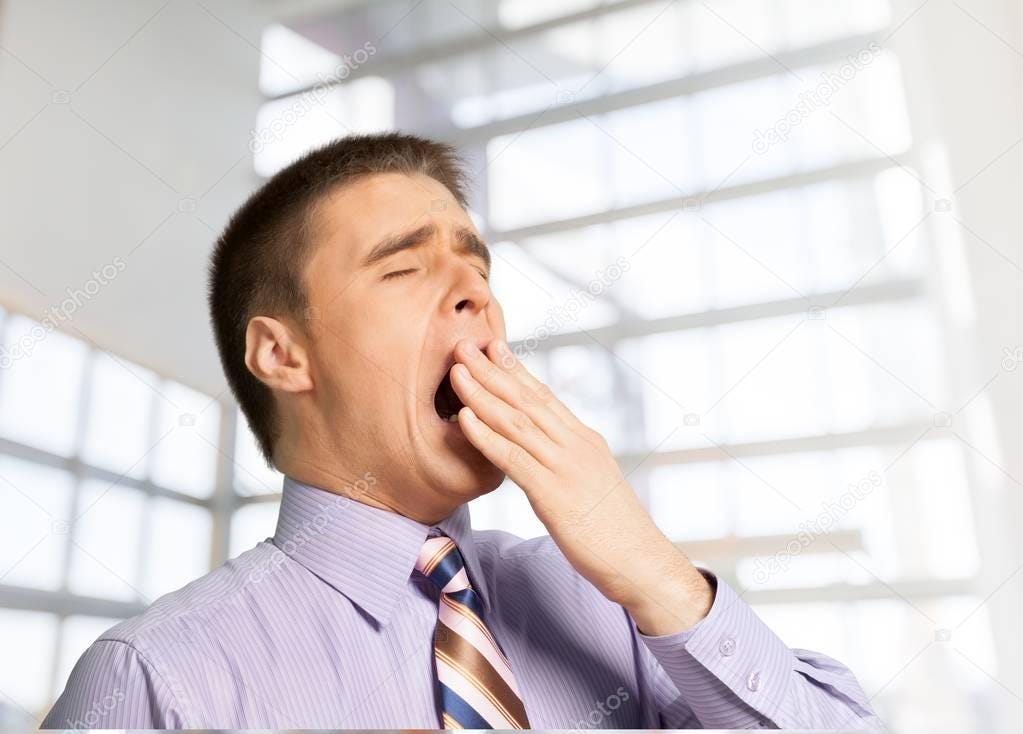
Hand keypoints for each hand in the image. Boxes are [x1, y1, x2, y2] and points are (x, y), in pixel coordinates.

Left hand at [449, 338, 712, 634]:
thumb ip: (568, 461)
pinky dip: (485, 435)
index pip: (544, 397)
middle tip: (464, 346)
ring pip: (516, 421)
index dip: (516, 370)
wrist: (640, 560)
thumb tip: (544, 453)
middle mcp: (575, 444)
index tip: (493, 348)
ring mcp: (564, 466)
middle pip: (526, 399)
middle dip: (491, 371)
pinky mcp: (553, 493)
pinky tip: (464, 418)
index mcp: (584, 440)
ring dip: (481, 394)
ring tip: (456, 372)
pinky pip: (513, 457)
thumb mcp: (592, 482)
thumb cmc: (614, 530)